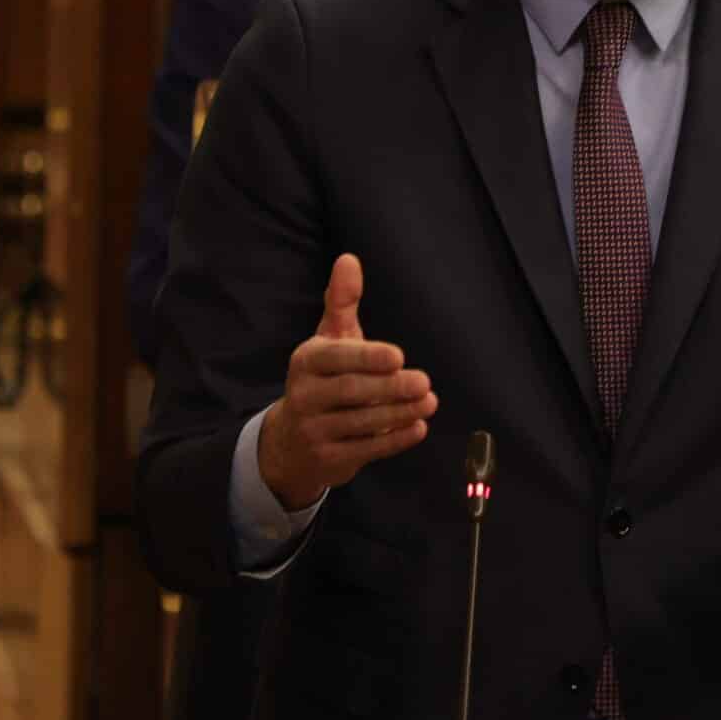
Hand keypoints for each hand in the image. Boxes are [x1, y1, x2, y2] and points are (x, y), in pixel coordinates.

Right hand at [257, 254, 436, 509]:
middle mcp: (304, 396)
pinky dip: (395, 440)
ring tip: (428, 402)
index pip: (336, 358)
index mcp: (306, 361)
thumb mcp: (328, 340)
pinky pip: (366, 450)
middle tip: (423, 382)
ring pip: (361, 423)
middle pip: (351, 392)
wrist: (291, 442)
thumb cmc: (321, 379)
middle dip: (390, 388)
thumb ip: (341, 302)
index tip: (398, 356)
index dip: (366, 357)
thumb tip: (349, 259)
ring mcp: (314, 431)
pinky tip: (418, 428)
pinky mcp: (328, 460)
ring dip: (399, 413)